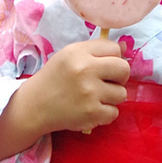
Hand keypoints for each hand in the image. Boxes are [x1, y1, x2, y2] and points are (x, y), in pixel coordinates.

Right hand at [0, 39, 128, 162]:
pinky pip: (114, 112)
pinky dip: (105, 113)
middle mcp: (85, 71)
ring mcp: (89, 94)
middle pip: (124, 69)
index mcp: (78, 53)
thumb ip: (97, 49)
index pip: (115, 49)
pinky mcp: (91, 114)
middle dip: (120, 76)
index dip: (114, 57)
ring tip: (96, 97)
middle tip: (107, 82)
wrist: (35, 106)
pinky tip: (92, 109)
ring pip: (122, 93)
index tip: (105, 66)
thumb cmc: (55, 78)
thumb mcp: (70, 55)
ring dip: (112, 97)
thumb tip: (126, 48)